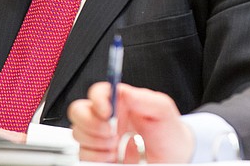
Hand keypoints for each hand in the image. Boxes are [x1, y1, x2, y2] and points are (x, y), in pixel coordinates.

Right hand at [69, 82, 193, 163]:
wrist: (172, 158)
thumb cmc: (168, 131)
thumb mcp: (163, 110)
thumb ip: (145, 98)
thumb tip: (123, 91)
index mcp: (120, 102)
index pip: (97, 92)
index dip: (97, 99)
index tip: (107, 111)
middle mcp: (107, 118)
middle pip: (78, 111)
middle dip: (91, 123)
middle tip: (112, 131)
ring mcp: (100, 137)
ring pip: (78, 134)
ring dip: (98, 142)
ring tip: (118, 145)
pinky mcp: (97, 156)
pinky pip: (84, 155)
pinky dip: (98, 157)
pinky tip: (114, 156)